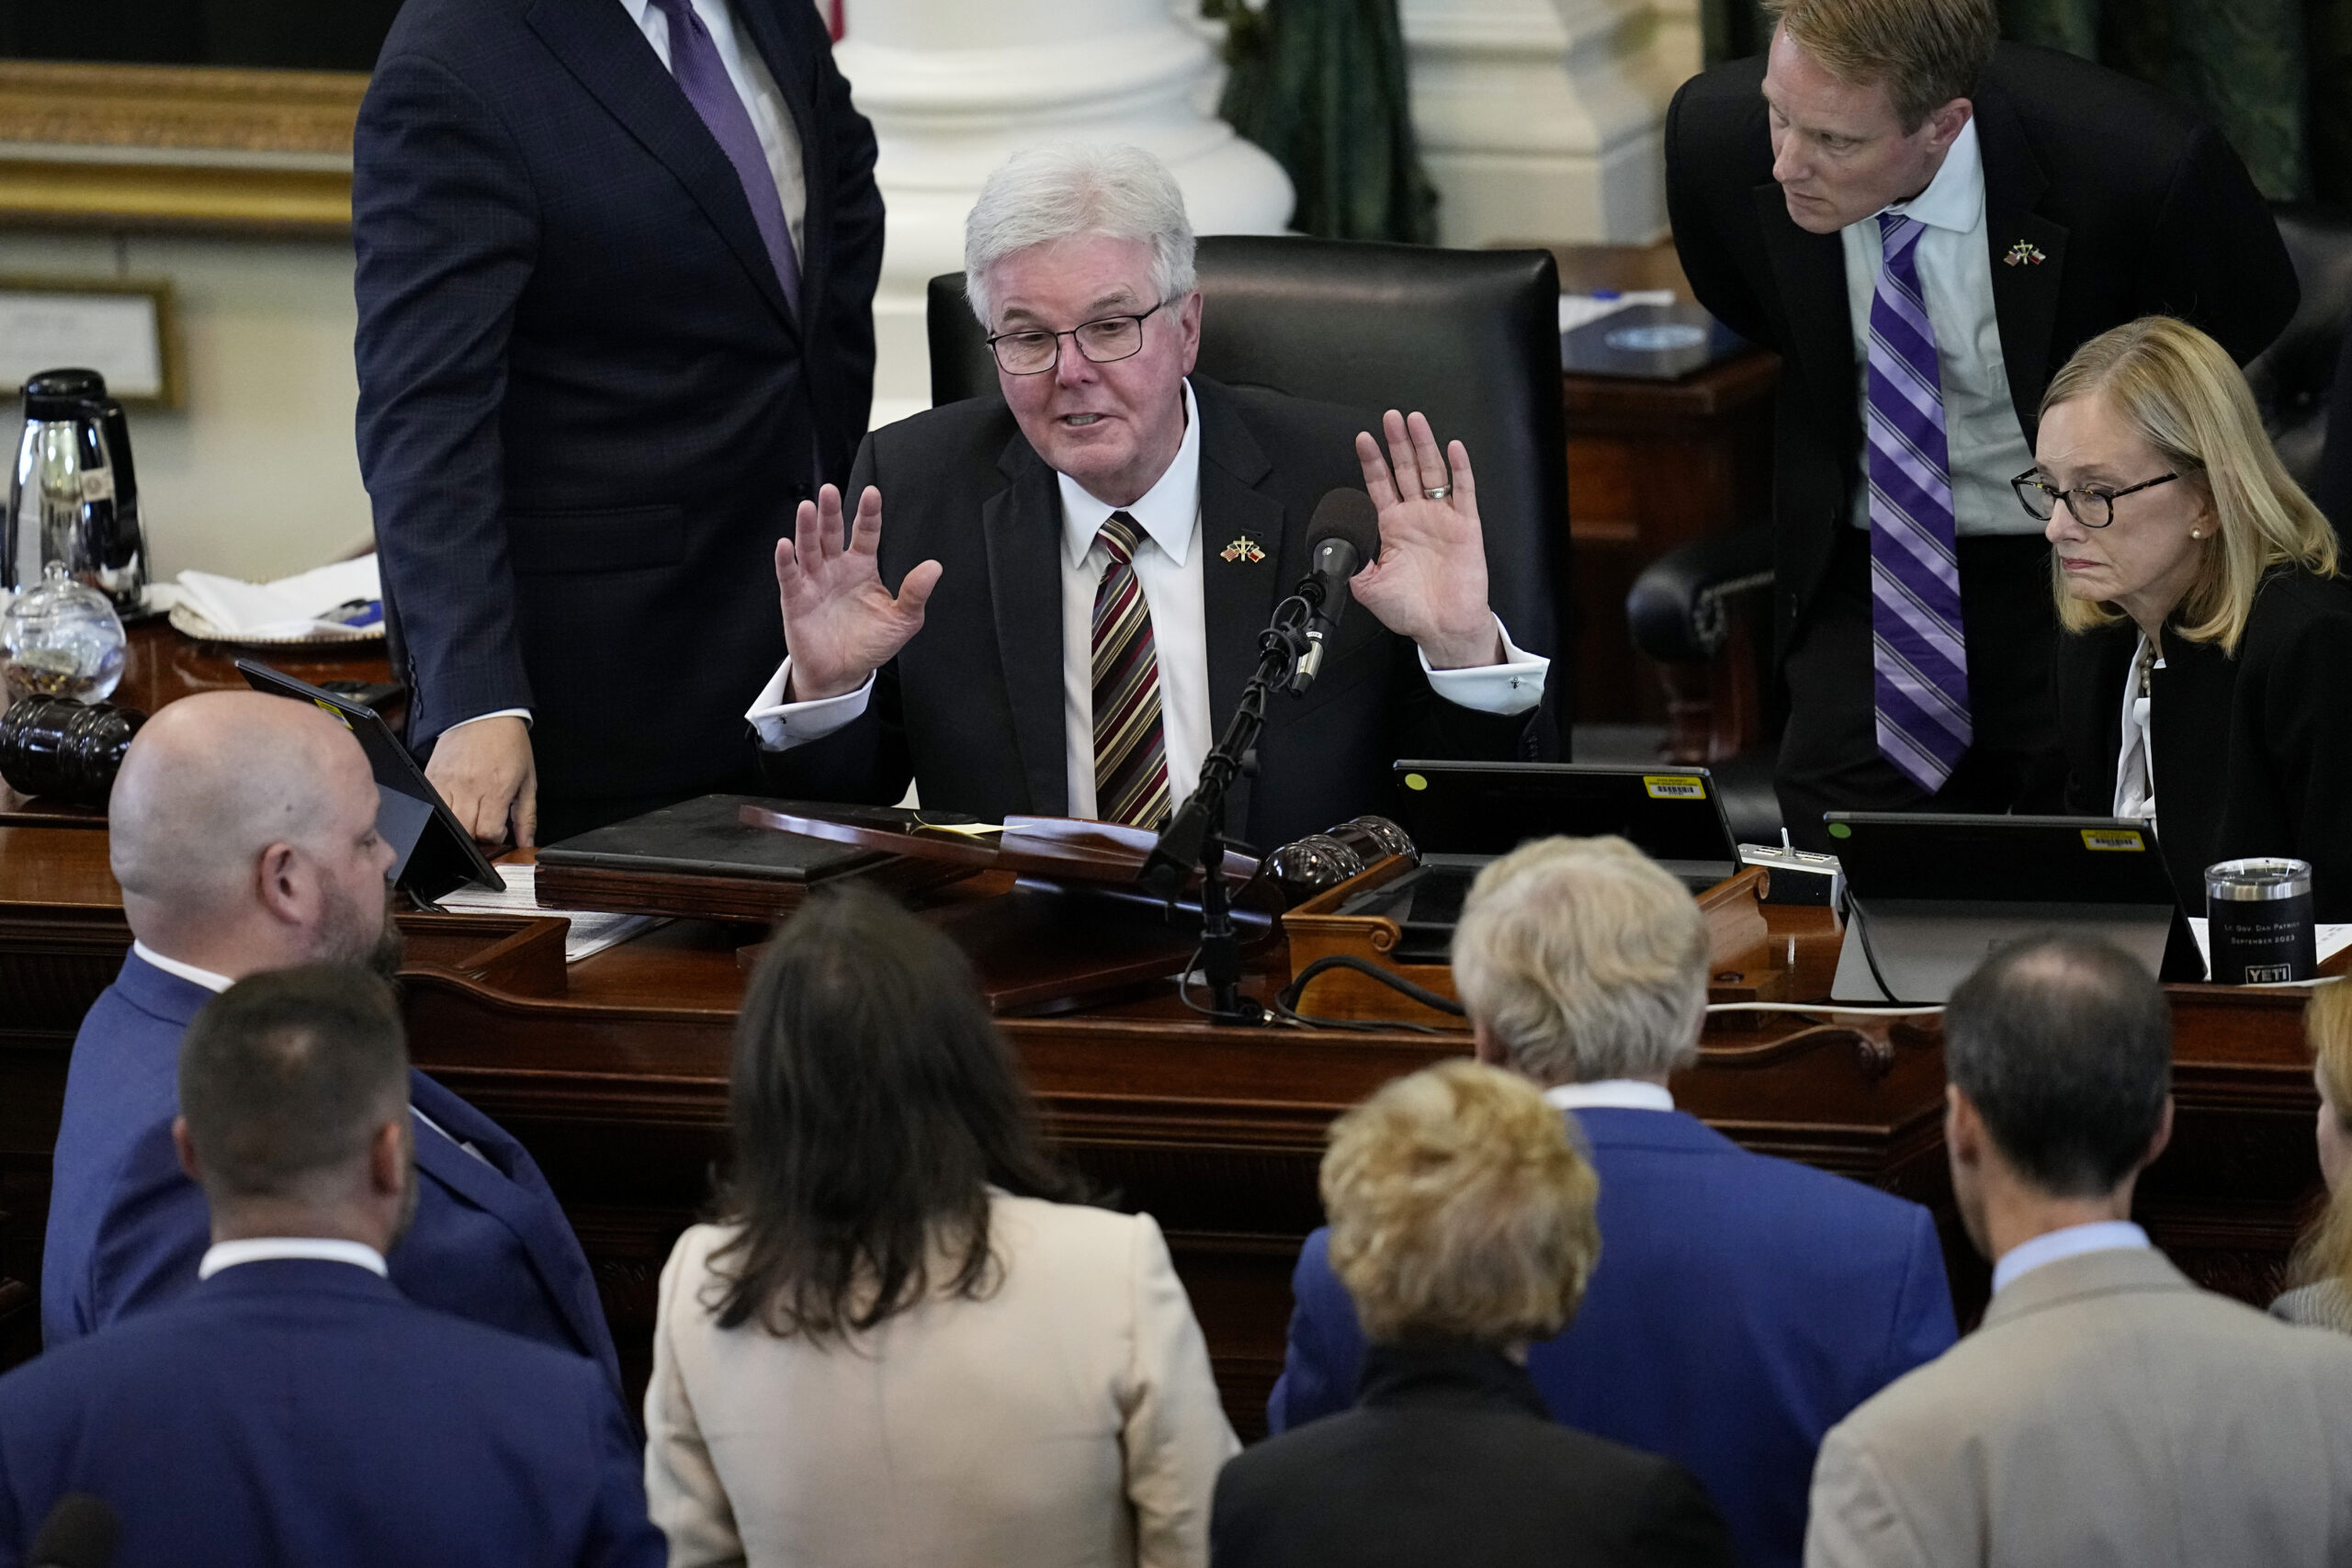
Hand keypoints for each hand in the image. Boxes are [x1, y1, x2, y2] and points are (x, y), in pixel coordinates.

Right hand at [427, 715, 536, 848]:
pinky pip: (432, 804)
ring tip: (471, 813)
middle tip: (485, 823)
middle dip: (476, 835)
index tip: (498, 831)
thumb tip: (526, 843)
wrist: (484, 713)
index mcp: (496, 788)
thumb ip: (526, 816)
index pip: (487, 832)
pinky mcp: (431, 775)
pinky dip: (443, 810)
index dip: (494, 838)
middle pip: (464, 831)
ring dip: (459, 825)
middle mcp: (469, 787)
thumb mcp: (528, 780)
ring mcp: (447, 781)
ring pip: (445, 822)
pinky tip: (456, 802)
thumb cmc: (509, 744)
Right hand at [776, 484, 942, 700]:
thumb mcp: (903, 620)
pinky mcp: (795, 600)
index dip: (868, 514)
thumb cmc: (870, 643)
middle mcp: (836, 568)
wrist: (843, 672)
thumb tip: (935, 567)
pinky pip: (789, 577)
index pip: (866, 533)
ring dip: (806, 529)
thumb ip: (916, 593)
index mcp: (862, 567)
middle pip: (832, 533)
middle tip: (830, 491)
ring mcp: (814, 581)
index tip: (872, 493)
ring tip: (807, 508)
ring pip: (809, 548)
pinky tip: (785, 546)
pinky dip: (786, 562)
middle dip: (831, 512)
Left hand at [1350, 410, 1502, 667]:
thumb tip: (1337, 540)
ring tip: (1415, 421)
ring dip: (1424, 445)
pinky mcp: (1465, 525)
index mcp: (1392, 527)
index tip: (1363, 439)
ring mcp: (1441, 518)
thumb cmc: (1409, 609)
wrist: (1441, 627)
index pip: (1379, 484)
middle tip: (1390, 417)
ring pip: (1432, 472)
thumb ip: (1352, 560)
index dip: (1372, 461)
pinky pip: (1463, 492)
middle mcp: (1416, 516)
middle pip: (1406, 469)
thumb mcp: (1366, 586)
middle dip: (1397, 443)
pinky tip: (1454, 448)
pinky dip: (1460, 469)